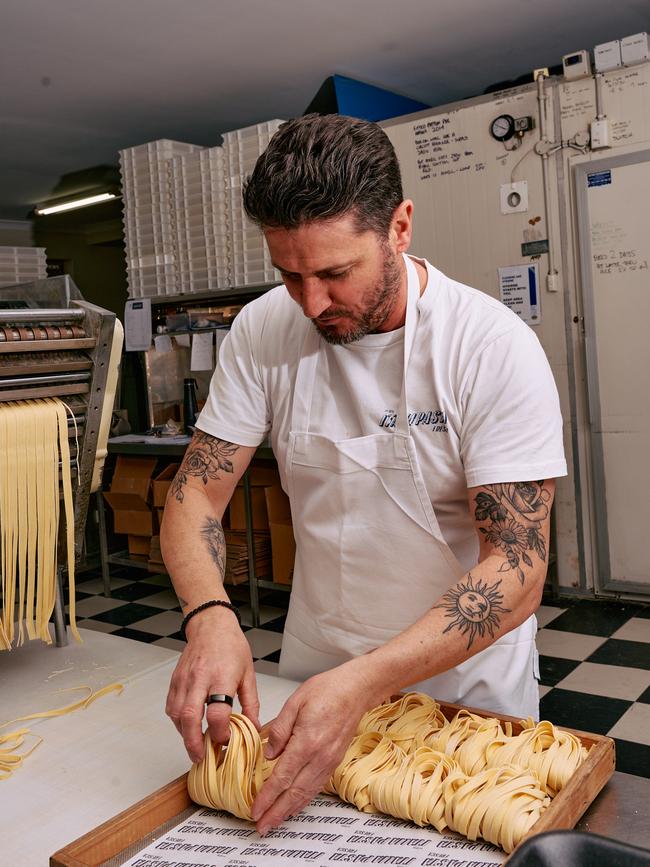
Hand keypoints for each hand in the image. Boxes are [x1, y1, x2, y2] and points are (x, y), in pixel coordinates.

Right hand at [165, 607, 259, 763]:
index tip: (226, 740)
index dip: (221, 731)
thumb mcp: (249, 674)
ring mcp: (184, 679)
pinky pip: (171, 707)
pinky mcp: (175, 680)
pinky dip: (178, 721)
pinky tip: (188, 726)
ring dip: (184, 734)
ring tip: (196, 744)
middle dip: (193, 742)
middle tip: (200, 757)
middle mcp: (200, 678)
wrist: (211, 625)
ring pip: (177, 714)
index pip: (218, 711)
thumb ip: (250, 703)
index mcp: (222, 676)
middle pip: (190, 716)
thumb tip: (252, 727)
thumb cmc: (232, 646)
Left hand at [251, 661, 378, 834]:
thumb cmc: (327, 690)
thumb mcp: (295, 702)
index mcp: (307, 742)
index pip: (282, 777)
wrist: (355, 690)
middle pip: (294, 792)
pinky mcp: (335, 761)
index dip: (267, 797)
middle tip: (261, 827)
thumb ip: (279, 729)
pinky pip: (317, 786)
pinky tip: (295, 805)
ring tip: (274, 822)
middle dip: (276, 812)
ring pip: (306, 793)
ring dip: (289, 811)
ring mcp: (329, 761)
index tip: (255, 810)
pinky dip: (303, 800)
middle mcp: (320, 757)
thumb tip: (267, 753)